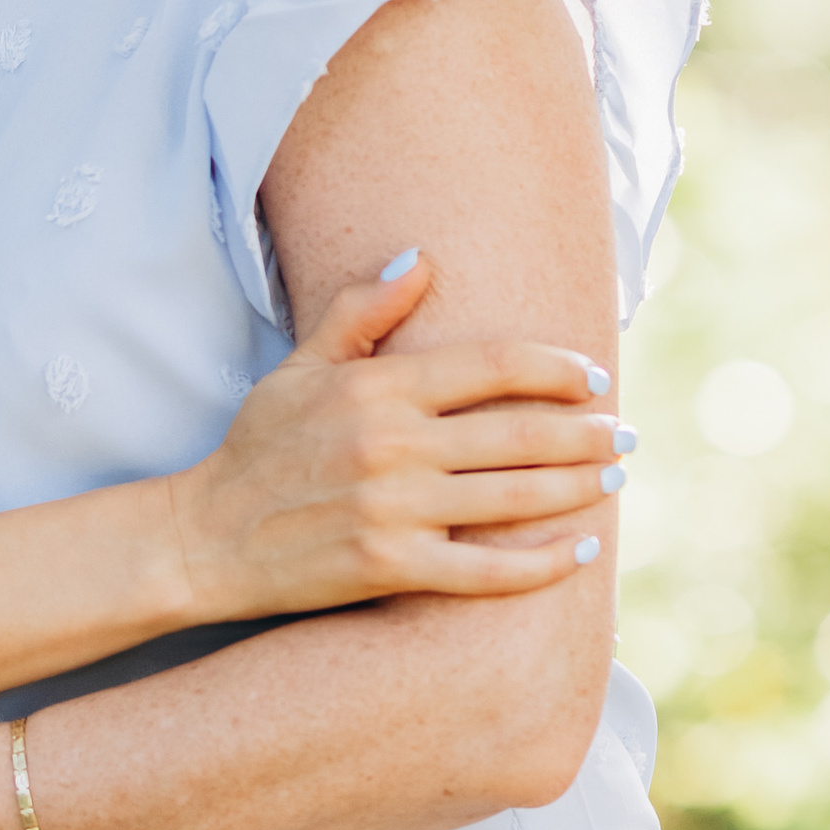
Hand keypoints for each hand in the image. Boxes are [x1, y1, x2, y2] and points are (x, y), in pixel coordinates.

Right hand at [183, 254, 631, 618]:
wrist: (205, 537)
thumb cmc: (257, 448)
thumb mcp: (299, 367)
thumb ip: (363, 311)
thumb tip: (424, 258)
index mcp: (377, 389)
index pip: (495, 365)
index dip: (557, 369)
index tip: (592, 379)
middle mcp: (391, 445)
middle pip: (520, 433)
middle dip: (587, 433)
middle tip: (624, 434)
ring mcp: (393, 510)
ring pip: (515, 497)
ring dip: (579, 487)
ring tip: (613, 478)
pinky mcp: (390, 568)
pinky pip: (486, 570)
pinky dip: (542, 563)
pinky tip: (579, 550)